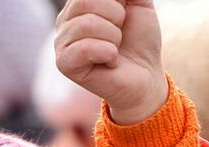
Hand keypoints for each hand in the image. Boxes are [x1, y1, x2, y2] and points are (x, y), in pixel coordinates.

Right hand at [55, 0, 167, 124]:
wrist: (146, 77)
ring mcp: (62, 42)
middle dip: (115, 17)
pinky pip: (85, 47)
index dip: (116, 2)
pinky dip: (108, 53)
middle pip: (87, 2)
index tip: (123, 14)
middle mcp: (66, 20)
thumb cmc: (140, 41)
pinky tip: (110, 61)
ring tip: (115, 49)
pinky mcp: (64, 64)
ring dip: (113, 38)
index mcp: (80, 4)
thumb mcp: (139, 3)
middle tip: (119, 34)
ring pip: (88, 24)